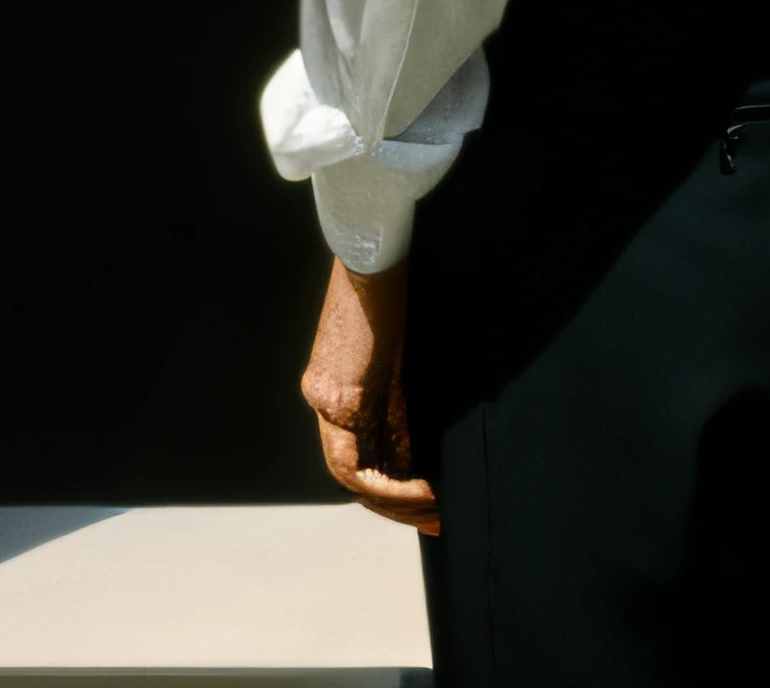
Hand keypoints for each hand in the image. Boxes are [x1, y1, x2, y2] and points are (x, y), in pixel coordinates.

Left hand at [300, 255, 440, 534]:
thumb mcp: (405, 350)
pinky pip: (352, 463)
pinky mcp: (332, 392)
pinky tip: (424, 491)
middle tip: (439, 521)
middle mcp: (329, 397)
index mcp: (350, 386)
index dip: (400, 488)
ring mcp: (325, 397)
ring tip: (437, 511)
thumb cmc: (395, 286)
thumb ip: (409, 390)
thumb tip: (444, 428)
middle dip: (400, 506)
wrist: (374, 249)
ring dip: (397, 504)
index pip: (370, 453)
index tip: (435, 505)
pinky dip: (388, 486)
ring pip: (351, 478)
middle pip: (359, 474)